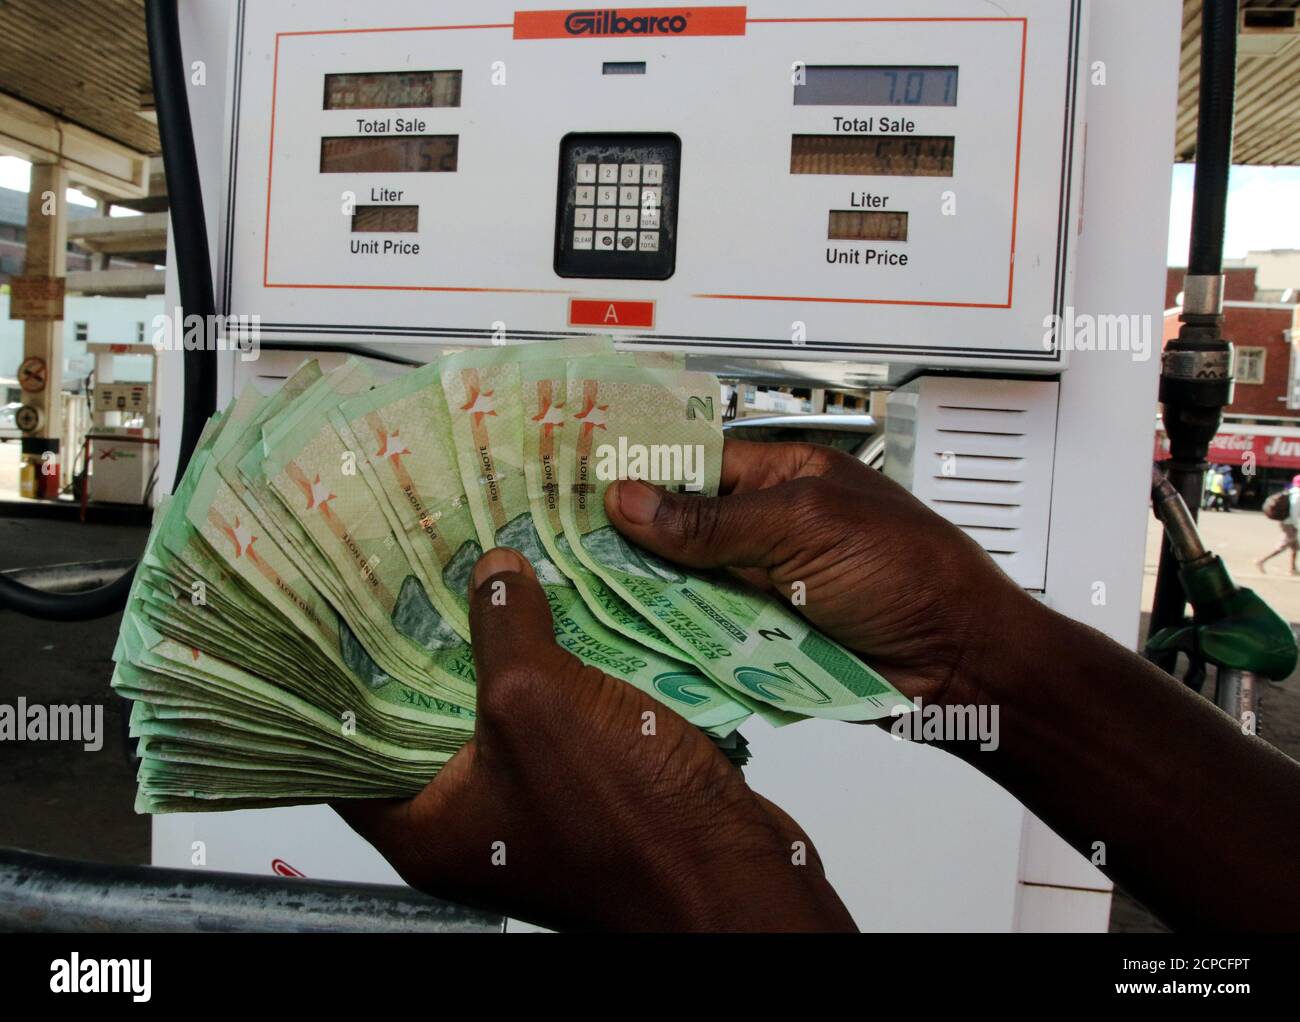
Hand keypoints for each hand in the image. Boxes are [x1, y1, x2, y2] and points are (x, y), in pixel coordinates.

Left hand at [336, 547, 855, 931]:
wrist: (734, 876)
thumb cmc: (626, 815)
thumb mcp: (540, 702)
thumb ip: (502, 629)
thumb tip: (492, 570)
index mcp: (428, 825)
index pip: (353, 746)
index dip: (346, 676)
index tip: (348, 607)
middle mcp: (471, 822)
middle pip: (429, 719)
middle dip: (432, 645)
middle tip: (426, 571)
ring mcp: (533, 806)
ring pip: (499, 713)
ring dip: (503, 650)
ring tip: (490, 573)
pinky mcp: (589, 790)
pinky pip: (555, 718)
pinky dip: (556, 670)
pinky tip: (562, 612)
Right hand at [606, 439, 1033, 707]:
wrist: (964, 664)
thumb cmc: (906, 573)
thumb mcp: (803, 528)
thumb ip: (712, 521)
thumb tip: (628, 498)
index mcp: (785, 478)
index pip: (695, 466)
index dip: (640, 476)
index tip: (576, 485)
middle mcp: (771, 530)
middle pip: (683, 532)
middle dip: (632, 543)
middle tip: (561, 550)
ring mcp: (769, 588)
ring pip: (690, 589)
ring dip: (650, 597)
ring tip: (580, 597)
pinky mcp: (771, 641)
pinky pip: (711, 637)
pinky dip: (679, 641)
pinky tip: (629, 642)